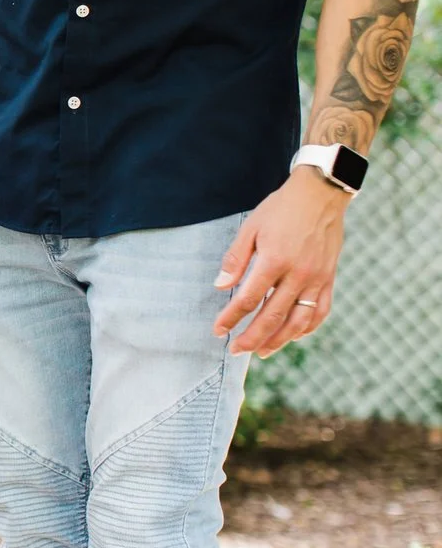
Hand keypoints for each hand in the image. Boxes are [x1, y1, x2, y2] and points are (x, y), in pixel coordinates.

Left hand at [214, 168, 349, 356]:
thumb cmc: (280, 210)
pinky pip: (321, 311)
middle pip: (273, 316)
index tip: (218, 331)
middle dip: (252, 338)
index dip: (231, 318)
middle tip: (236, 351)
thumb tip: (220, 287)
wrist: (320, 195)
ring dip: (280, 340)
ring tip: (262, 352)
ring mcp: (317, 278)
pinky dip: (307, 328)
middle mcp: (298, 274)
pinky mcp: (330, 278)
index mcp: (275, 260)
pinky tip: (293, 336)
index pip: (248, 299)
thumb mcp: (251, 228)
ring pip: (299, 321)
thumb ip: (235, 259)